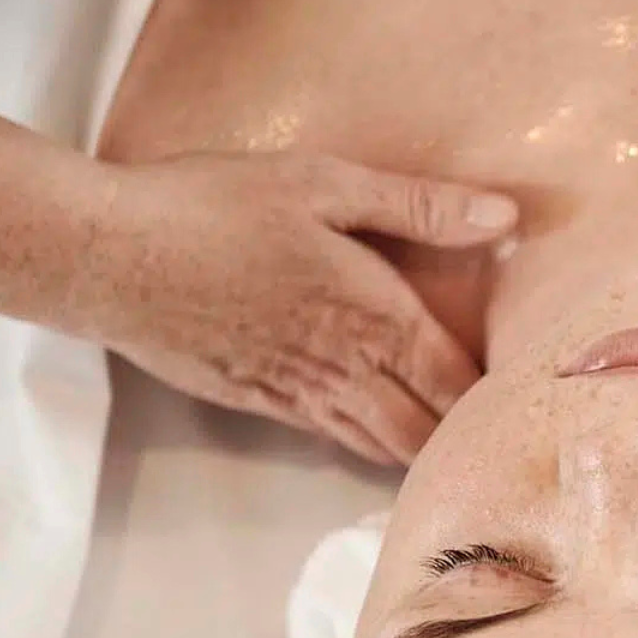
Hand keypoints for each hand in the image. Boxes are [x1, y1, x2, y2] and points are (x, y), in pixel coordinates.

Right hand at [84, 151, 518, 464]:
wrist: (110, 258)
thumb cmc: (216, 207)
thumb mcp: (326, 184)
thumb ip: (420, 207)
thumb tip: (505, 218)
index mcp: (373, 317)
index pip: (456, 380)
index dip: (495, 396)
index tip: (527, 397)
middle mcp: (342, 370)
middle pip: (423, 430)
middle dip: (462, 438)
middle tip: (497, 438)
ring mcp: (294, 394)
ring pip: (376, 444)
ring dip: (416, 451)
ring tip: (451, 453)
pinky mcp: (253, 401)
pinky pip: (327, 436)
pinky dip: (363, 443)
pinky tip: (374, 436)